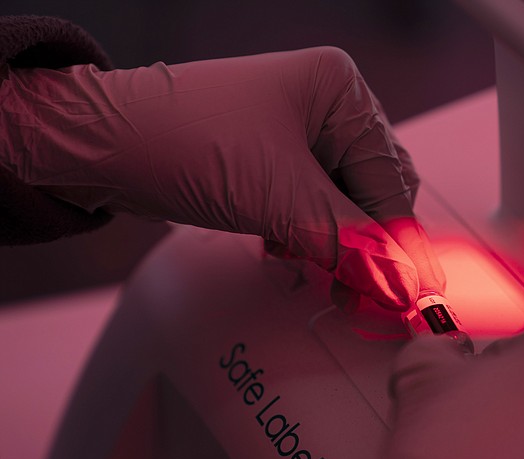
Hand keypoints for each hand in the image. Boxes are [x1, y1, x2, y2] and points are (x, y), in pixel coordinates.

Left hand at [11, 47, 444, 308]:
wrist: (99, 145)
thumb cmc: (184, 142)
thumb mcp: (282, 197)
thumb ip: (354, 243)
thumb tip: (407, 283)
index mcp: (339, 91)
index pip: (390, 178)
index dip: (401, 240)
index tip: (415, 292)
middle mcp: (324, 107)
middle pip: (373, 191)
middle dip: (366, 244)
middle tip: (364, 294)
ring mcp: (296, 134)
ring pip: (342, 205)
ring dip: (334, 245)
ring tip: (317, 272)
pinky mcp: (270, 162)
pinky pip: (310, 208)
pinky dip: (307, 236)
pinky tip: (282, 248)